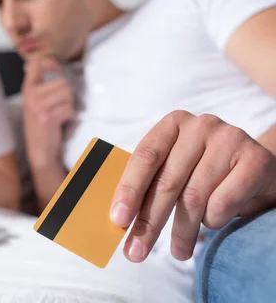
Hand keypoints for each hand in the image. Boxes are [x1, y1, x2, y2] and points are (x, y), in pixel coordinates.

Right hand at [22, 56, 72, 169]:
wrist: (39, 148)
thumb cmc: (40, 122)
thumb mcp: (35, 99)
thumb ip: (38, 81)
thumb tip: (40, 61)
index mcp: (28, 88)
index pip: (36, 64)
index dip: (50, 63)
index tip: (55, 68)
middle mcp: (31, 95)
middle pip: (62, 82)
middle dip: (66, 93)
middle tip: (59, 104)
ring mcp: (38, 106)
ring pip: (67, 94)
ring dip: (68, 104)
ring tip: (60, 112)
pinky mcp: (47, 118)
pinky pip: (68, 108)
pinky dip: (69, 116)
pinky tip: (60, 121)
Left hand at [110, 110, 275, 262]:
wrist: (257, 167)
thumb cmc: (207, 170)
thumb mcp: (177, 166)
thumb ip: (151, 183)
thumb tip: (119, 218)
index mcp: (173, 124)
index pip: (145, 157)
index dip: (129, 190)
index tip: (118, 220)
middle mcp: (200, 126)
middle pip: (167, 181)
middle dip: (149, 221)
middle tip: (137, 252)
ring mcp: (229, 139)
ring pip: (194, 197)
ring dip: (182, 231)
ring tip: (179, 251)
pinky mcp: (255, 160)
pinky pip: (223, 203)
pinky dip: (213, 220)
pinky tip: (212, 222)